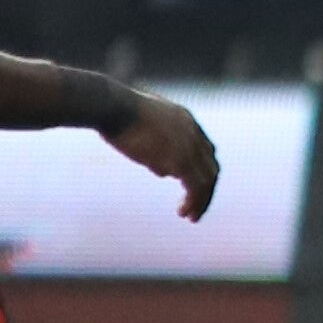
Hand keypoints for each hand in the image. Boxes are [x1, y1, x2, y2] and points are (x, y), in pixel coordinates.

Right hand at [104, 90, 223, 218]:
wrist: (112, 106)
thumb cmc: (116, 114)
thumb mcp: (143, 127)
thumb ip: (159, 148)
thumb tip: (165, 171)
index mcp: (186, 120)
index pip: (206, 149)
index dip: (202, 170)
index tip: (192, 187)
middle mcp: (193, 132)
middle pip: (211, 166)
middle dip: (206, 189)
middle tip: (196, 207)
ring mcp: (189, 146)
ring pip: (207, 179)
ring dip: (202, 200)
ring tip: (192, 216)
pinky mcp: (179, 159)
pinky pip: (196, 186)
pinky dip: (194, 201)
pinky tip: (184, 212)